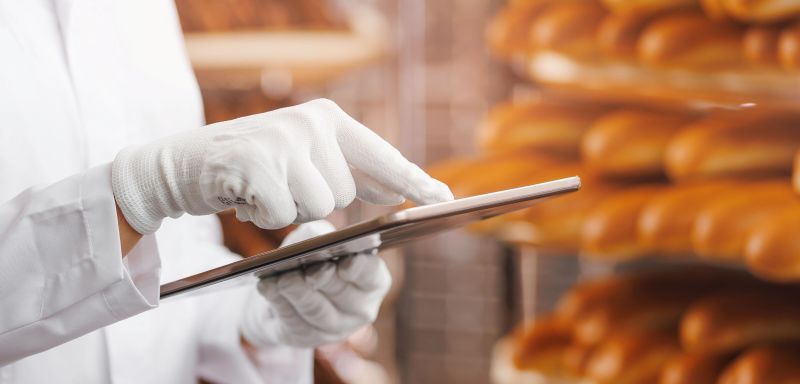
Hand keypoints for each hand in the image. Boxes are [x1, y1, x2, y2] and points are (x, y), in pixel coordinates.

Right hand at [112, 99, 452, 233]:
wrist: (181, 164)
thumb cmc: (249, 168)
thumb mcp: (302, 161)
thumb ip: (347, 170)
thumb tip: (396, 191)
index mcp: (326, 118)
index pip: (381, 154)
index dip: (413, 180)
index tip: (444, 198)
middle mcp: (309, 122)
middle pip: (345, 193)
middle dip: (314, 201)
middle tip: (279, 184)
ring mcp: (282, 139)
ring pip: (317, 206)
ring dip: (287, 210)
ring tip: (260, 188)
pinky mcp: (256, 162)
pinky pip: (282, 213)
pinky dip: (261, 214)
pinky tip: (242, 195)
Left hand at [240, 221, 390, 347]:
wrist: (283, 290)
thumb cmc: (308, 259)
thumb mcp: (314, 240)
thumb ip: (319, 234)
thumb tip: (316, 238)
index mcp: (372, 282)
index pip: (372, 276)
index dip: (360, 269)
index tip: (344, 263)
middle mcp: (359, 309)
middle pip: (343, 295)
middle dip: (324, 280)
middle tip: (310, 271)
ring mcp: (334, 329)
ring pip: (317, 311)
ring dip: (298, 292)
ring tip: (282, 279)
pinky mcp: (306, 339)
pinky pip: (294, 322)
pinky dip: (279, 302)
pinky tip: (267, 287)